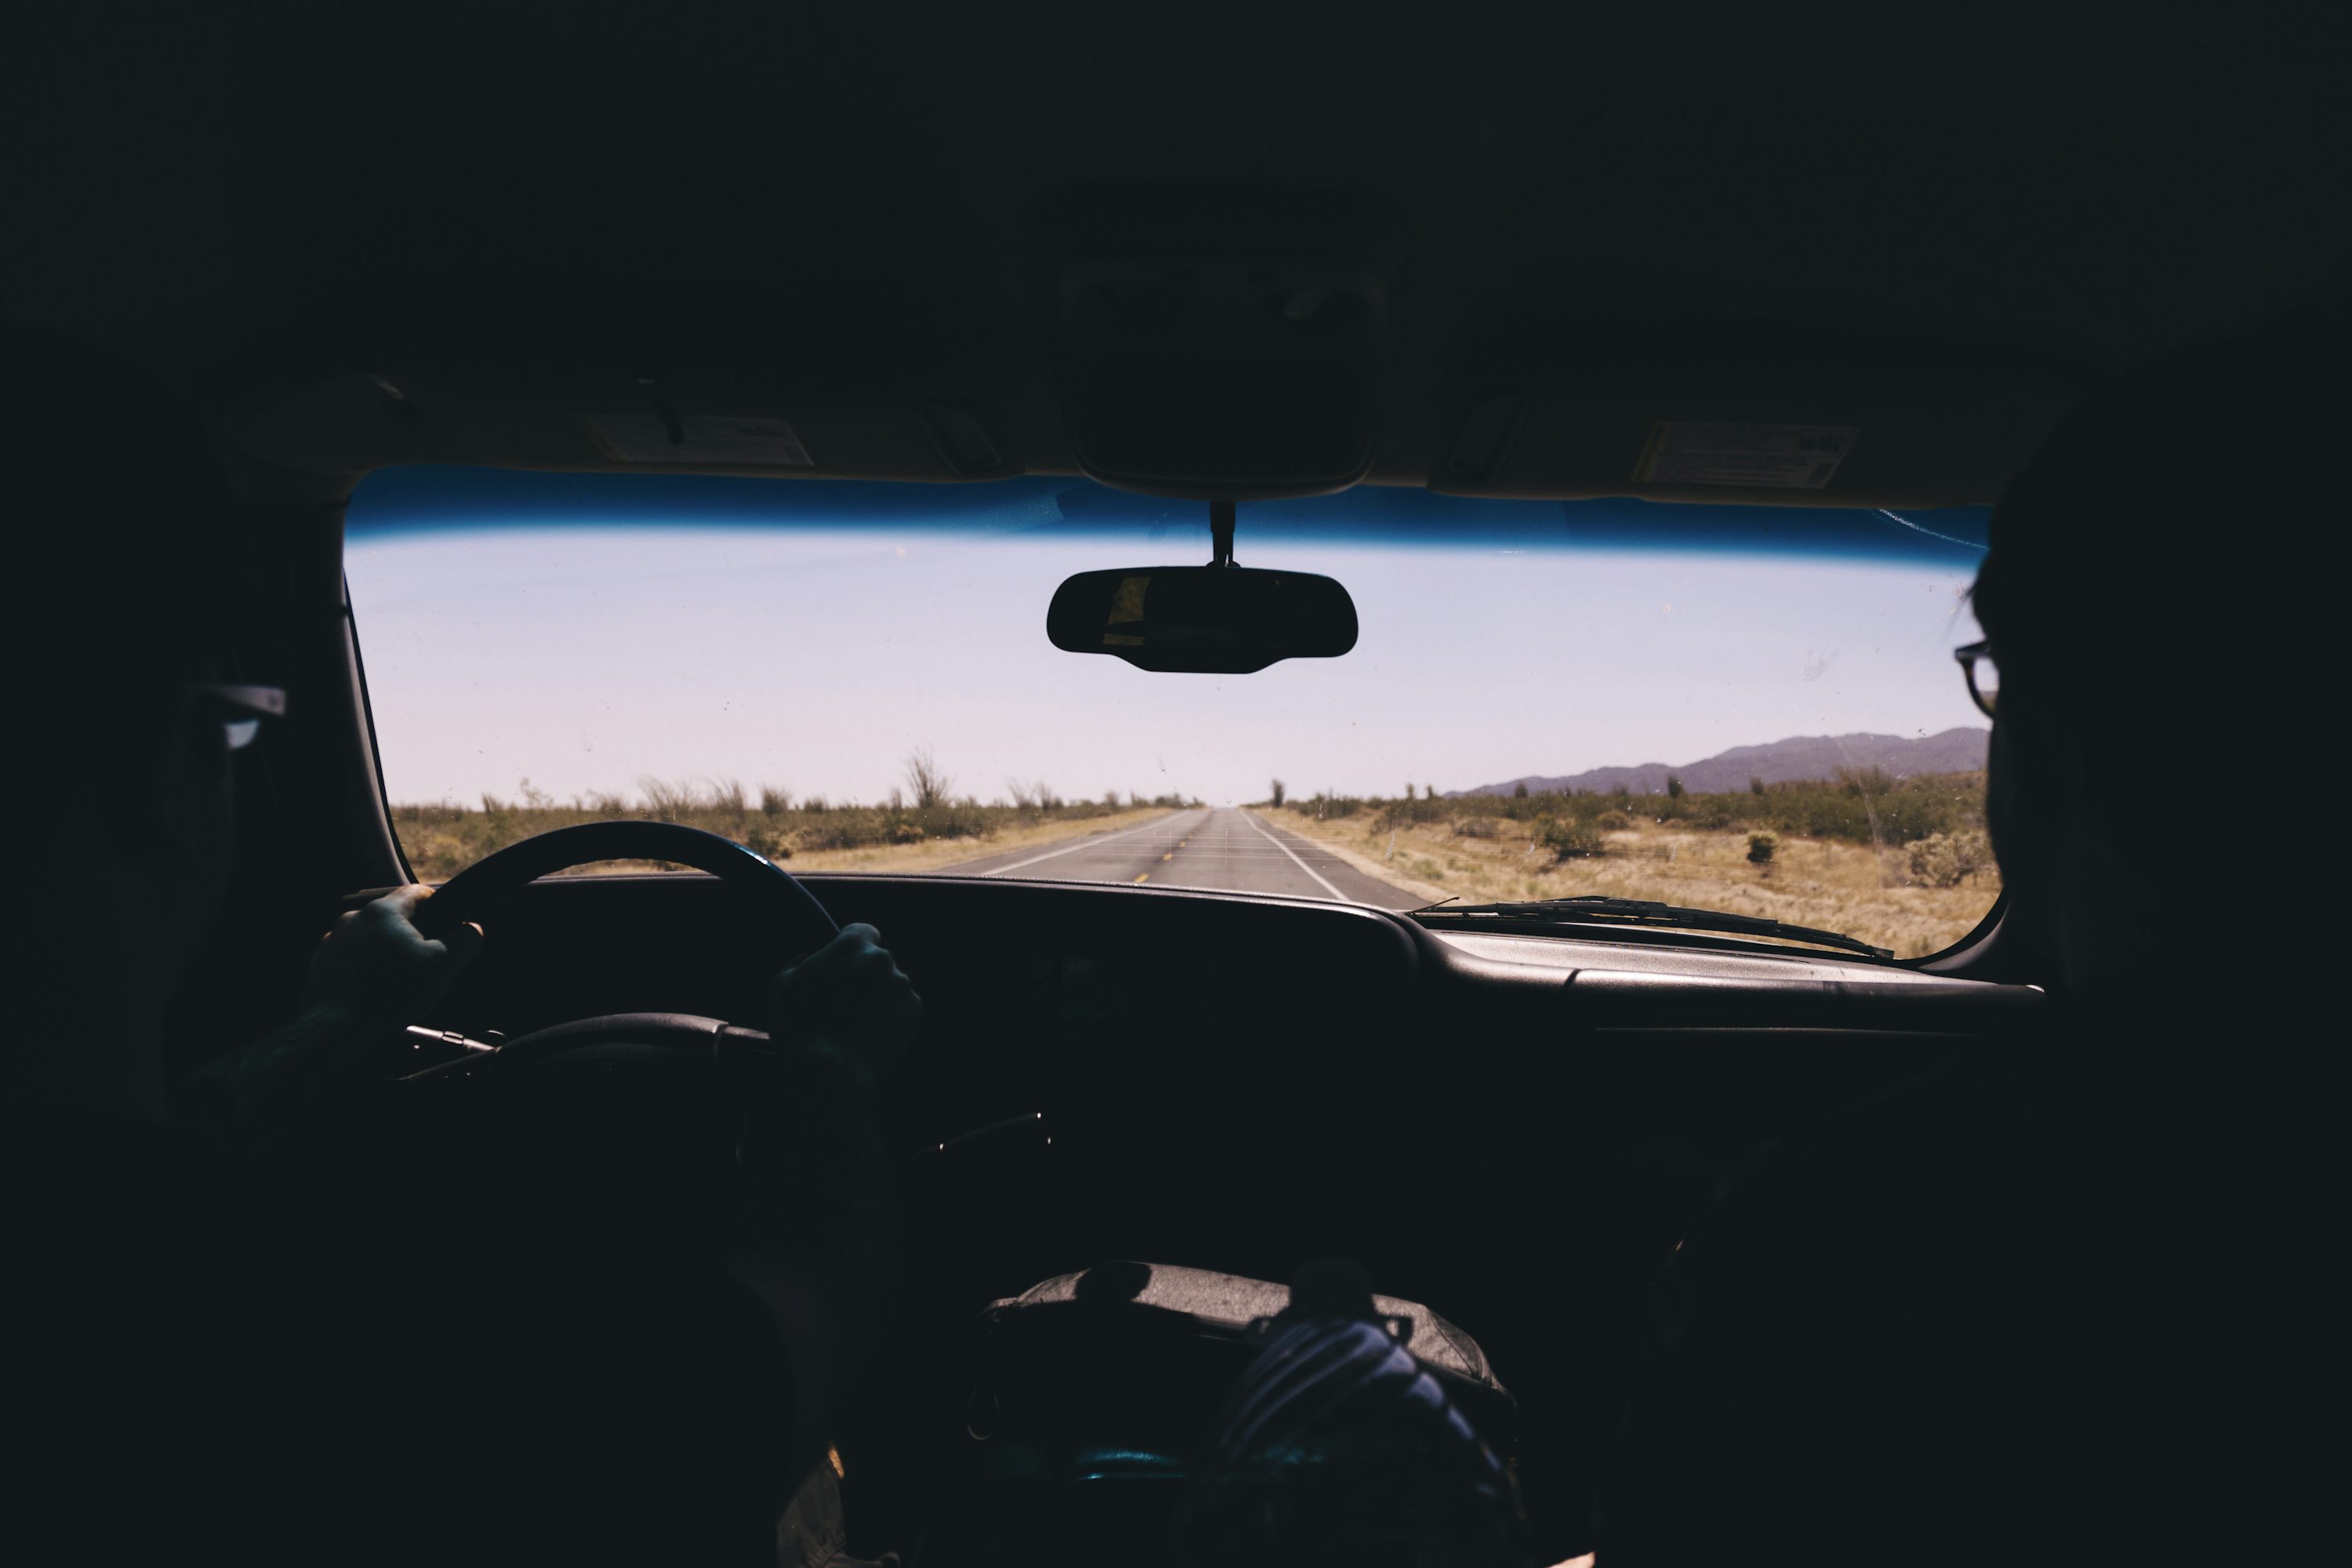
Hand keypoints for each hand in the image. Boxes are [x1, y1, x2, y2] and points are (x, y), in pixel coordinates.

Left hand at [303, 885, 484, 1024]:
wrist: (336, 1029)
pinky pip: (350, 959)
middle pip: (392, 918)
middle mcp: (353, 920)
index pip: (416, 892)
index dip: (437, 903)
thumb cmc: (390, 994)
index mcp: (384, 912)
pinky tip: (374, 991)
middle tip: (425, 960)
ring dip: (385, 952)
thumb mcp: (442, 966)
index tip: (447, 919)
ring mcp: (332, 942)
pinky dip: (363, 969)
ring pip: (370, 939)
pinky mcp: (320, 964)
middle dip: (411, 935)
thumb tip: (474, 929)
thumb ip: (464, 940)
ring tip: (397, 981)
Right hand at [768, 924, 921, 1080]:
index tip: (846, 963)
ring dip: (878, 996)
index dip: (852, 947)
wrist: (828, 1071)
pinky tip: (871, 1032)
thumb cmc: (800, 1026)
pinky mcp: (913, 1011)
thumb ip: (799, 962)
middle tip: (845, 1000)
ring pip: (891, 984)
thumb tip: (808, 958)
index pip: (862, 931)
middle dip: (864, 974)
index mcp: (852, 945)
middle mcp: (882, 960)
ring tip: (856, 1022)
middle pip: (877, 960)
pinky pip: (903, 1006)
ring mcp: (901, 986)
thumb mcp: (782, 984)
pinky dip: (891, 1016)